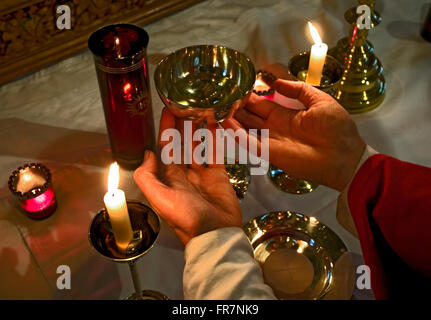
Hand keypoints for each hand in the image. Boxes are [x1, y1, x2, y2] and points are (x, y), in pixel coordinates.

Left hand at [134, 108, 241, 245]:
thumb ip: (147, 177)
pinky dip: (215, 138)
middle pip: (182, 143)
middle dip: (182, 124)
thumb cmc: (185, 217)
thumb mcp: (159, 199)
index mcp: (169, 177)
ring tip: (201, 109)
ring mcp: (203, 173)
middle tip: (186, 103)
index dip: (166, 129)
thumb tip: (147, 153)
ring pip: (199, 145)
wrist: (215, 233)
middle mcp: (185, 172)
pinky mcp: (219, 175)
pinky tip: (215, 124)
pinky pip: (215, 153)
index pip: (166, 147)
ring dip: (199, 128)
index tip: (168, 110)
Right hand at [223, 79, 365, 190]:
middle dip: (237, 107)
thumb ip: (298, 90)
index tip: (236, 88)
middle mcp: (276, 129)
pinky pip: (249, 143)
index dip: (249, 97)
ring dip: (232, 119)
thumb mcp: (320, 100)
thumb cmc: (337, 129)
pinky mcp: (270, 153)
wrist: (344, 155)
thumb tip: (277, 82)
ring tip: (218, 107)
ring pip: (245, 129)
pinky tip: (226, 122)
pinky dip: (237, 134)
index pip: (262, 105)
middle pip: (250, 116)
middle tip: (222, 96)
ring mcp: (271, 141)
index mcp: (287, 116)